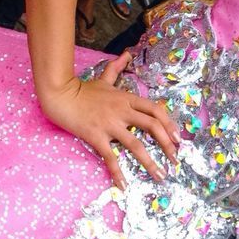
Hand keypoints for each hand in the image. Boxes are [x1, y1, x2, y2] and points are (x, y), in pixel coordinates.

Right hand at [40, 50, 180, 187]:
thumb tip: (126, 54)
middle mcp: (123, 111)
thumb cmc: (83, 90)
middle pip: (152, 125)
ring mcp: (110, 124)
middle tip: (176, 159)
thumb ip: (117, 68)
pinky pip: (110, 157)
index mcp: (127, 99)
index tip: (179, 138)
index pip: (155, 109)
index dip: (170, 123)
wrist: (60, 95)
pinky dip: (118, 172)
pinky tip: (124, 185)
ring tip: (160, 176)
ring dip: (150, 162)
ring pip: (136, 144)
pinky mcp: (96, 136)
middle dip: (168, 143)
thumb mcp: (104, 79)